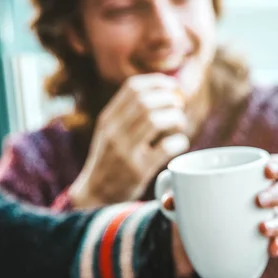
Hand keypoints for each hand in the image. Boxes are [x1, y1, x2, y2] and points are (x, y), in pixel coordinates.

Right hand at [70, 74, 188, 207]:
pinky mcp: (138, 170)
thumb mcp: (110, 133)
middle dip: (169, 99)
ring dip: (175, 118)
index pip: (133, 88)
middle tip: (179, 106)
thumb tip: (162, 91)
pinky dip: (179, 141)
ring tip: (180, 124)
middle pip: (146, 101)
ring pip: (156, 120)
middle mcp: (114, 132)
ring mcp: (125, 151)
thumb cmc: (110, 161)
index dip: (158, 82)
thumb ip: (129, 114)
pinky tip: (180, 143)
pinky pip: (165, 147)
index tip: (172, 87)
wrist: (96, 195)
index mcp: (108, 119)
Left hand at [161, 154, 277, 277]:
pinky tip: (271, 249)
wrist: (197, 228)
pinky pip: (276, 244)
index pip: (276, 165)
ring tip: (262, 228)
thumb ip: (177, 193)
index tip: (268, 171)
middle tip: (258, 200)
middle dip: (276, 194)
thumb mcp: (186, 193)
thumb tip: (170, 201)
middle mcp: (266, 197)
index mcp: (253, 177)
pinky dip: (276, 246)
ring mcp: (267, 219)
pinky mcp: (263, 242)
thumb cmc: (198, 200)